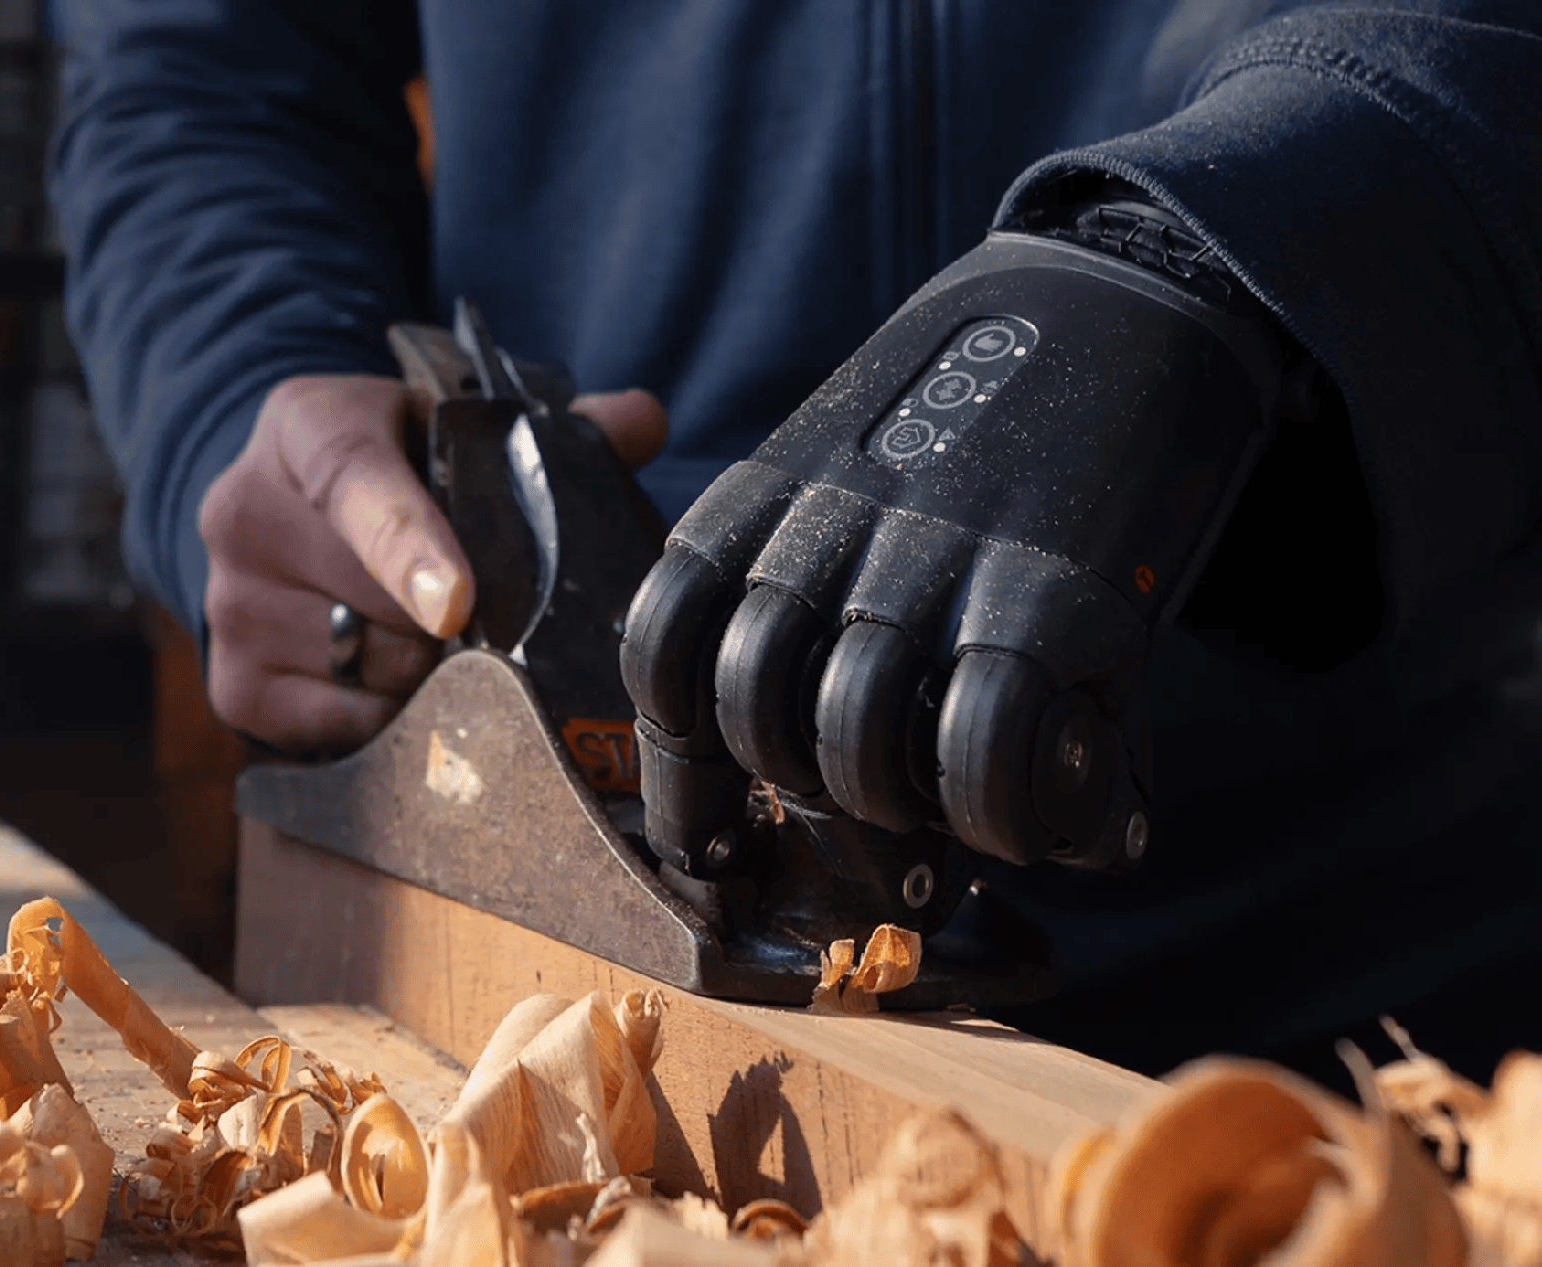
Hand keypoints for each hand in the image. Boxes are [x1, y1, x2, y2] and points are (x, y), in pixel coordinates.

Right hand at [200, 372, 665, 751]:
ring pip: (370, 669)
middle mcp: (244, 510)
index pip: (357, 486)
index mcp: (305, 427)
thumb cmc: (394, 466)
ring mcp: (230, 602)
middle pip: (378, 602)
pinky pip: (342, 727)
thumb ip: (548, 427)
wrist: (286, 507)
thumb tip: (639, 421)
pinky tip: (392, 671)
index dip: (411, 548)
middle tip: (478, 598)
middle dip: (453, 617)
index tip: (457, 603)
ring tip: (428, 630)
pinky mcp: (232, 682)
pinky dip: (388, 714)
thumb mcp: (452, 424)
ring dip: (426, 667)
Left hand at [623, 226, 1289, 874]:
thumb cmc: (976, 422)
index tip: (713, 842)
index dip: (681, 767)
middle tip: (874, 818)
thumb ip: (806, 592)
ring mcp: (941, 554)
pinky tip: (1047, 812)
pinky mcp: (1056, 587)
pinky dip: (1002, 806)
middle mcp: (834, 525)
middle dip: (805, 794)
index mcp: (762, 500)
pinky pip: (985, 739)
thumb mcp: (850, 477)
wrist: (1127, 297)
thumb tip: (804, 746)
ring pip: (856, 735)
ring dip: (901, 809)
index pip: (665, 644)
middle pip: (757, 708)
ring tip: (957, 809)